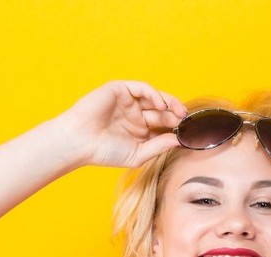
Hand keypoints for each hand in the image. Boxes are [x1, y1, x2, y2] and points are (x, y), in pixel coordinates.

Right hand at [56, 80, 187, 168]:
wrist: (80, 142)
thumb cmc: (105, 152)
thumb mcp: (138, 154)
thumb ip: (159, 146)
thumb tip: (180, 141)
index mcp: (140, 131)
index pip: (163, 126)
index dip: (177, 128)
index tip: (190, 134)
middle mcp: (135, 115)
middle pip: (161, 112)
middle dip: (175, 116)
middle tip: (187, 122)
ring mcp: (128, 102)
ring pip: (154, 98)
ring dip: (169, 103)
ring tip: (179, 113)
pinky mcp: (119, 90)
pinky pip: (141, 88)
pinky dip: (153, 94)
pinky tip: (161, 105)